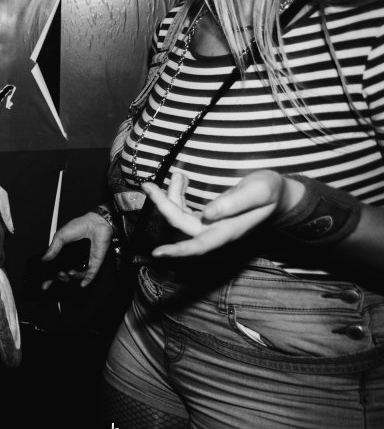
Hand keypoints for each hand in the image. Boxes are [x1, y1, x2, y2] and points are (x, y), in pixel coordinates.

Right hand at [41, 211, 113, 286]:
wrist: (95, 222)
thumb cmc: (80, 225)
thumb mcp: (60, 236)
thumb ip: (53, 248)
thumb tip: (44, 258)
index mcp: (66, 253)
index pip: (57, 267)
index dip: (50, 276)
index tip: (45, 283)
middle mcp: (75, 258)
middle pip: (67, 274)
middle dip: (61, 278)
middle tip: (59, 274)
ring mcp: (85, 261)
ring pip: (78, 276)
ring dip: (72, 277)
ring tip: (68, 273)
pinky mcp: (95, 262)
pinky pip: (91, 274)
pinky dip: (87, 280)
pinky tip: (82, 283)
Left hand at [145, 170, 301, 257]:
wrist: (278, 192)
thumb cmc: (270, 191)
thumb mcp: (258, 191)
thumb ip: (234, 202)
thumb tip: (207, 213)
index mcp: (229, 230)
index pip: (199, 244)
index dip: (178, 250)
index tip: (157, 253)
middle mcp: (216, 231)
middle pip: (181, 224)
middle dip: (164, 205)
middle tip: (149, 185)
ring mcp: (210, 224)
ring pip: (180, 215)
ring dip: (170, 197)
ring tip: (177, 175)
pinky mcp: (207, 216)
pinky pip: (184, 210)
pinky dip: (177, 195)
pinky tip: (181, 180)